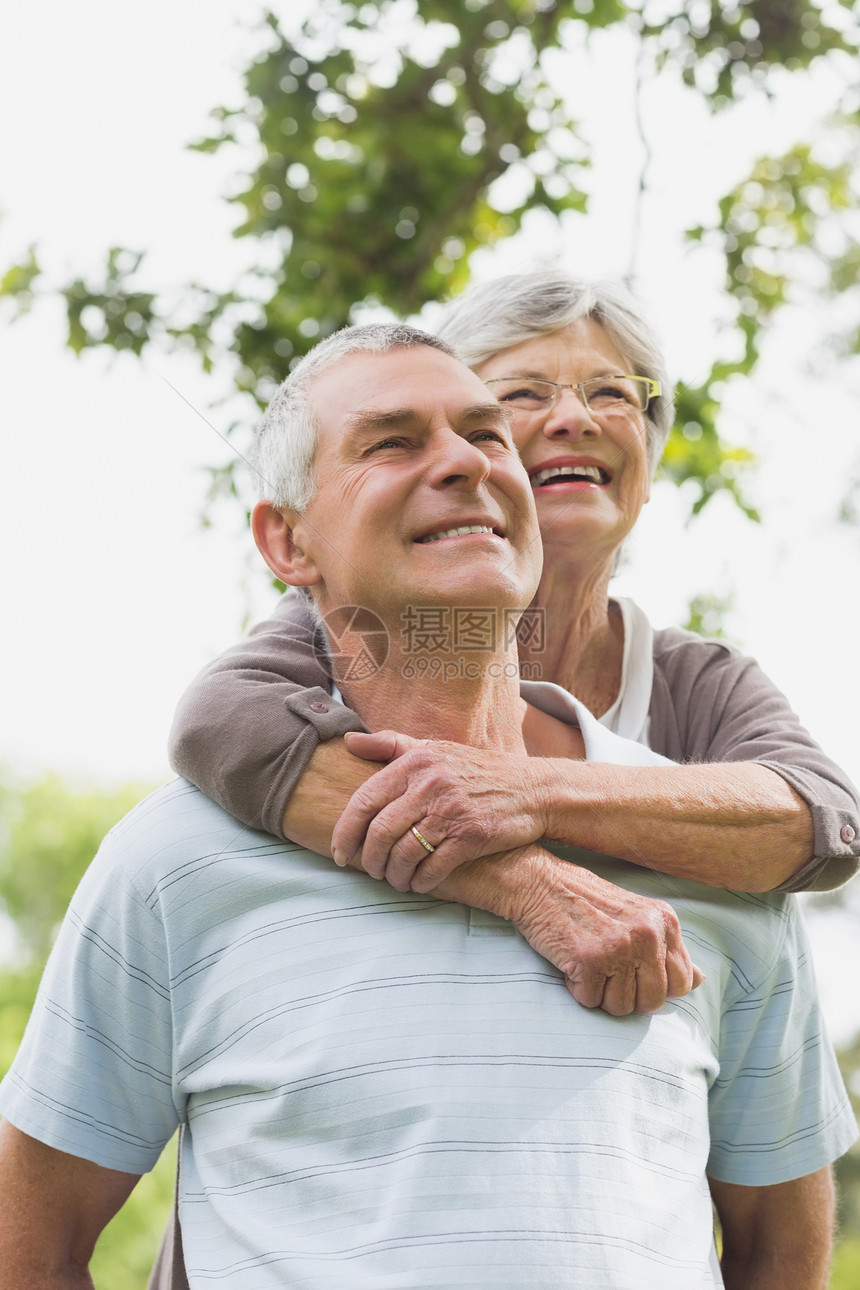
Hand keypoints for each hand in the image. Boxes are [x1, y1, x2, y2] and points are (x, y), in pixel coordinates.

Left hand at [333, 730, 546, 892]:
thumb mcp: (433, 748)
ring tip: (394, 880)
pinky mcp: (472, 836)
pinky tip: (418, 884)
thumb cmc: (475, 770)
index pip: (365, 800)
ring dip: (394, 874)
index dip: (346, 830)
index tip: (340, 852)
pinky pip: (433, 867)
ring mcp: (452, 811)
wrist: (531, 789)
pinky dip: (421, 882)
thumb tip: (348, 741)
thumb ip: (389, 745)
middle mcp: (430, 784)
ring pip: (405, 853)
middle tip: (369, 871)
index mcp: (415, 762)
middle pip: (381, 831)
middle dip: (369, 859)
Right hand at [461, 846, 703, 1014]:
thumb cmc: (585, 901)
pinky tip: (571, 962)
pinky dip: (577, 989)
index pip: (682, 983)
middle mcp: (647, 932)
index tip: (632, 973)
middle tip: (605, 971)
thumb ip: (668, 948)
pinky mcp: (589, 959)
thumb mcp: (637, 916)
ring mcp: (619, 946)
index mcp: (665, 921)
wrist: (536, 881)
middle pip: (652, 1002)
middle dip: (627, 996)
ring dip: (599, 993)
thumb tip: (701, 981)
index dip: (654, 987)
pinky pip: (590, 1001)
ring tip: (587, 963)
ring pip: (621, 1007)